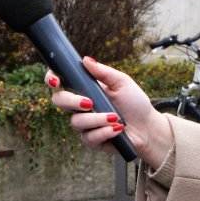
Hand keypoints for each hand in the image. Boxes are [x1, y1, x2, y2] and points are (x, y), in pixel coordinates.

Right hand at [46, 57, 174, 168]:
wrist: (147, 127)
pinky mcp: (91, 140)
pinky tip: (117, 129)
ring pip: (76, 122)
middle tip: (89, 103)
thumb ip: (104, 72)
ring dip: (97, 119)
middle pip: (58, 101)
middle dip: (71, 101)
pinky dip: (104, 132)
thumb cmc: (135, 103)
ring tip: (115, 117)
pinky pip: (89, 137)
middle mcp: (80, 106)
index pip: (60, 81)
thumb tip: (85, 60)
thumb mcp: (122, 82)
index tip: (57, 80)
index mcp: (84, 89)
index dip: (51, 79)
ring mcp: (84, 124)